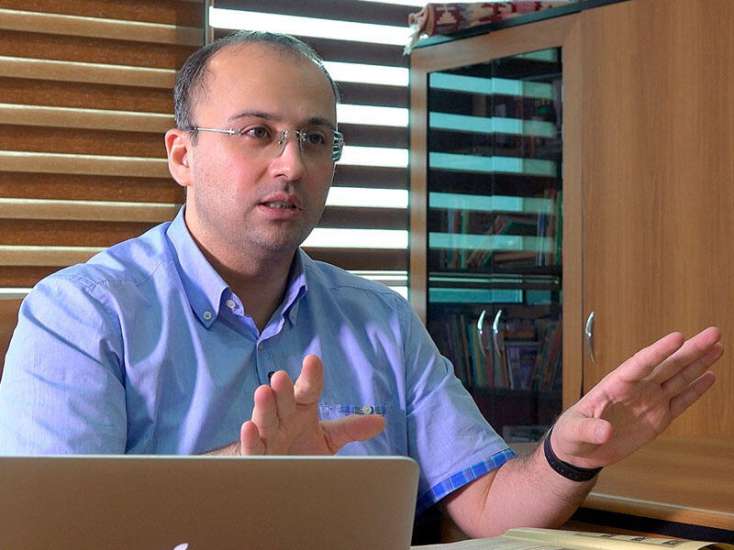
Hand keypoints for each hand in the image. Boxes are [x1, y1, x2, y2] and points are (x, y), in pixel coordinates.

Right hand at [238, 354, 384, 454]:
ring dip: (264, 406)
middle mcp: (284, 418)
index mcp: (302, 408)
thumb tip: (380, 421)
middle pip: (284, 401)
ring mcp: (269, 436)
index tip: (313, 360)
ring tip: (263, 392)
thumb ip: (350, 428)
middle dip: (282, 389)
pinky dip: (250, 438)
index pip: (309, 389)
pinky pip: (252, 447)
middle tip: (281, 375)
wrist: (279, 475)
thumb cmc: (301, 449)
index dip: (311, 376)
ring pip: (265, 419)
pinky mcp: (257, 456)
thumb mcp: (328, 438)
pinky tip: (248, 426)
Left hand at [551, 326, 722, 468]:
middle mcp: (637, 388)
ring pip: (678, 378)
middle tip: (714, 332)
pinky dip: (696, 390)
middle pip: (667, 365)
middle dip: (690, 350)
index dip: (659, 351)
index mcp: (615, 384)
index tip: (678, 337)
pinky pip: (680, 402)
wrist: (580, 450)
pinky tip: (710, 376)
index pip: (640, 363)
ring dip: (698, 363)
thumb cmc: (571, 434)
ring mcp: (649, 401)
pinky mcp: (658, 418)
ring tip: (717, 347)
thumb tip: (604, 431)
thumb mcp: (573, 432)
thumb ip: (589, 430)